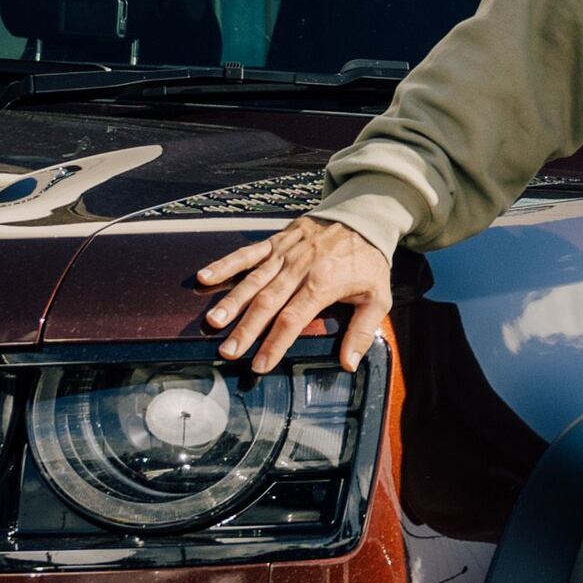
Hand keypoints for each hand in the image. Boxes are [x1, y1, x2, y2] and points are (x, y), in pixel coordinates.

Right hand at [191, 215, 395, 371]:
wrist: (363, 216)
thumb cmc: (369, 260)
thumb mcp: (378, 297)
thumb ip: (361, 331)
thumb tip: (349, 363)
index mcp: (323, 284)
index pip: (293, 320)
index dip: (274, 344)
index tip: (259, 365)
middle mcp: (299, 268)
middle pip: (267, 303)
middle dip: (246, 329)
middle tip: (227, 351)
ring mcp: (285, 253)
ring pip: (253, 280)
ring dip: (232, 301)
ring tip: (213, 321)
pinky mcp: (276, 240)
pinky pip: (247, 253)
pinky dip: (225, 264)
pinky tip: (204, 277)